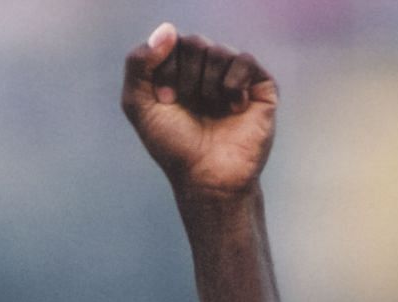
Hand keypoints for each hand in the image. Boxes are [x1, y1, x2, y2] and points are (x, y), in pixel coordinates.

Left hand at [123, 24, 276, 201]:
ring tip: (212, 110)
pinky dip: (233, 85)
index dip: (165, 72)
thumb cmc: (174, 146)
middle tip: (190, 107)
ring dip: (208, 87)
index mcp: (179, 68)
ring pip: (218, 52)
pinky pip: (244, 60)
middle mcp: (207, 68)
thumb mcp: (139, 105)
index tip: (166, 101)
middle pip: (194, 43)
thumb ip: (137, 64)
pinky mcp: (260, 84)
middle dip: (186, 79)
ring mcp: (234, 74)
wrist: (207, 177)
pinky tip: (233, 109)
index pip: (169, 42)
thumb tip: (167, 28)